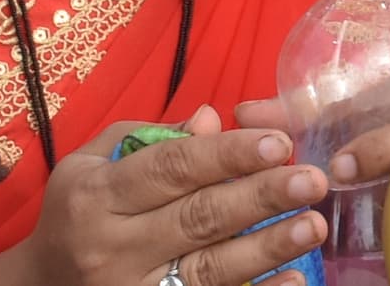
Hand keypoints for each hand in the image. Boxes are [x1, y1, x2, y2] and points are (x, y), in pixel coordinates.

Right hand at [11, 105, 324, 285]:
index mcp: (98, 195)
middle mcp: (113, 247)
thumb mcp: (91, 164)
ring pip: (209, 270)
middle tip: (312, 179)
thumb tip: (213, 119)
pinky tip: (293, 280)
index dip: (227, 154)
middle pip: (197, 219)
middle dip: (260, 197)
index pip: (171, 169)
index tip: (279, 142)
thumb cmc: (77, 214)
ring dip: (267, 248)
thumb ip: (152, 138)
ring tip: (312, 225)